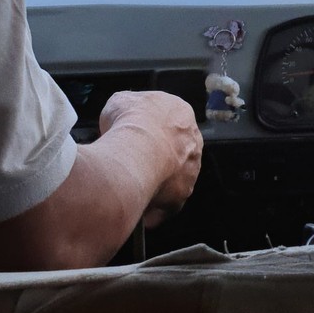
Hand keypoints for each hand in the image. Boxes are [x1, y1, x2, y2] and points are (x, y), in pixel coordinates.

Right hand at [100, 90, 202, 227]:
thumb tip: (122, 115)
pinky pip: (167, 206)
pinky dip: (153, 210)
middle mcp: (193, 140)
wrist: (136, 151)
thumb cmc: (130, 123)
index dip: (148, 131)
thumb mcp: (120, 102)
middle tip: (132, 164)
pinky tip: (136, 210)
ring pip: (172, 178)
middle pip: (173, 150)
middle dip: (154, 158)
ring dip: (155, 183)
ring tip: (131, 187)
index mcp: (182, 112)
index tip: (133, 138)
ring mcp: (191, 168)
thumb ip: (127, 107)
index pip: (168, 122)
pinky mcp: (183, 194)